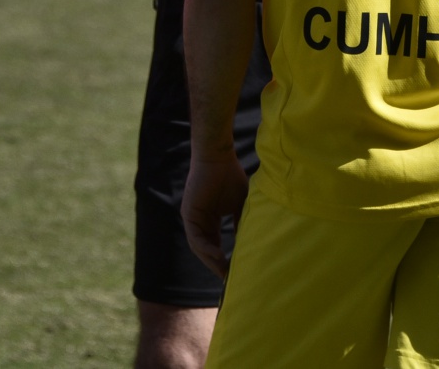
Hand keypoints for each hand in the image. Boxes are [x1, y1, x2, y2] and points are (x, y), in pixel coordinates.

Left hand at [181, 149, 248, 279]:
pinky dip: (206, 248)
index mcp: (210, 221)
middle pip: (206, 251)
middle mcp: (199, 222)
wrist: (219, 157)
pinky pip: (195, 237)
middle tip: (230, 280)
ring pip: (200, 247)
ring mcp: (192, 219)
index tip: (236, 273)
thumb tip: (250, 243)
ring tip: (225, 272)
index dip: (225, 260)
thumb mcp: (241, 205)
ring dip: (211, 261)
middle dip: (217, 266)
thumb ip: (242, 223)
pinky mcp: (188, 214)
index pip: (215, 246)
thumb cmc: (231, 176)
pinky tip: (218, 255)